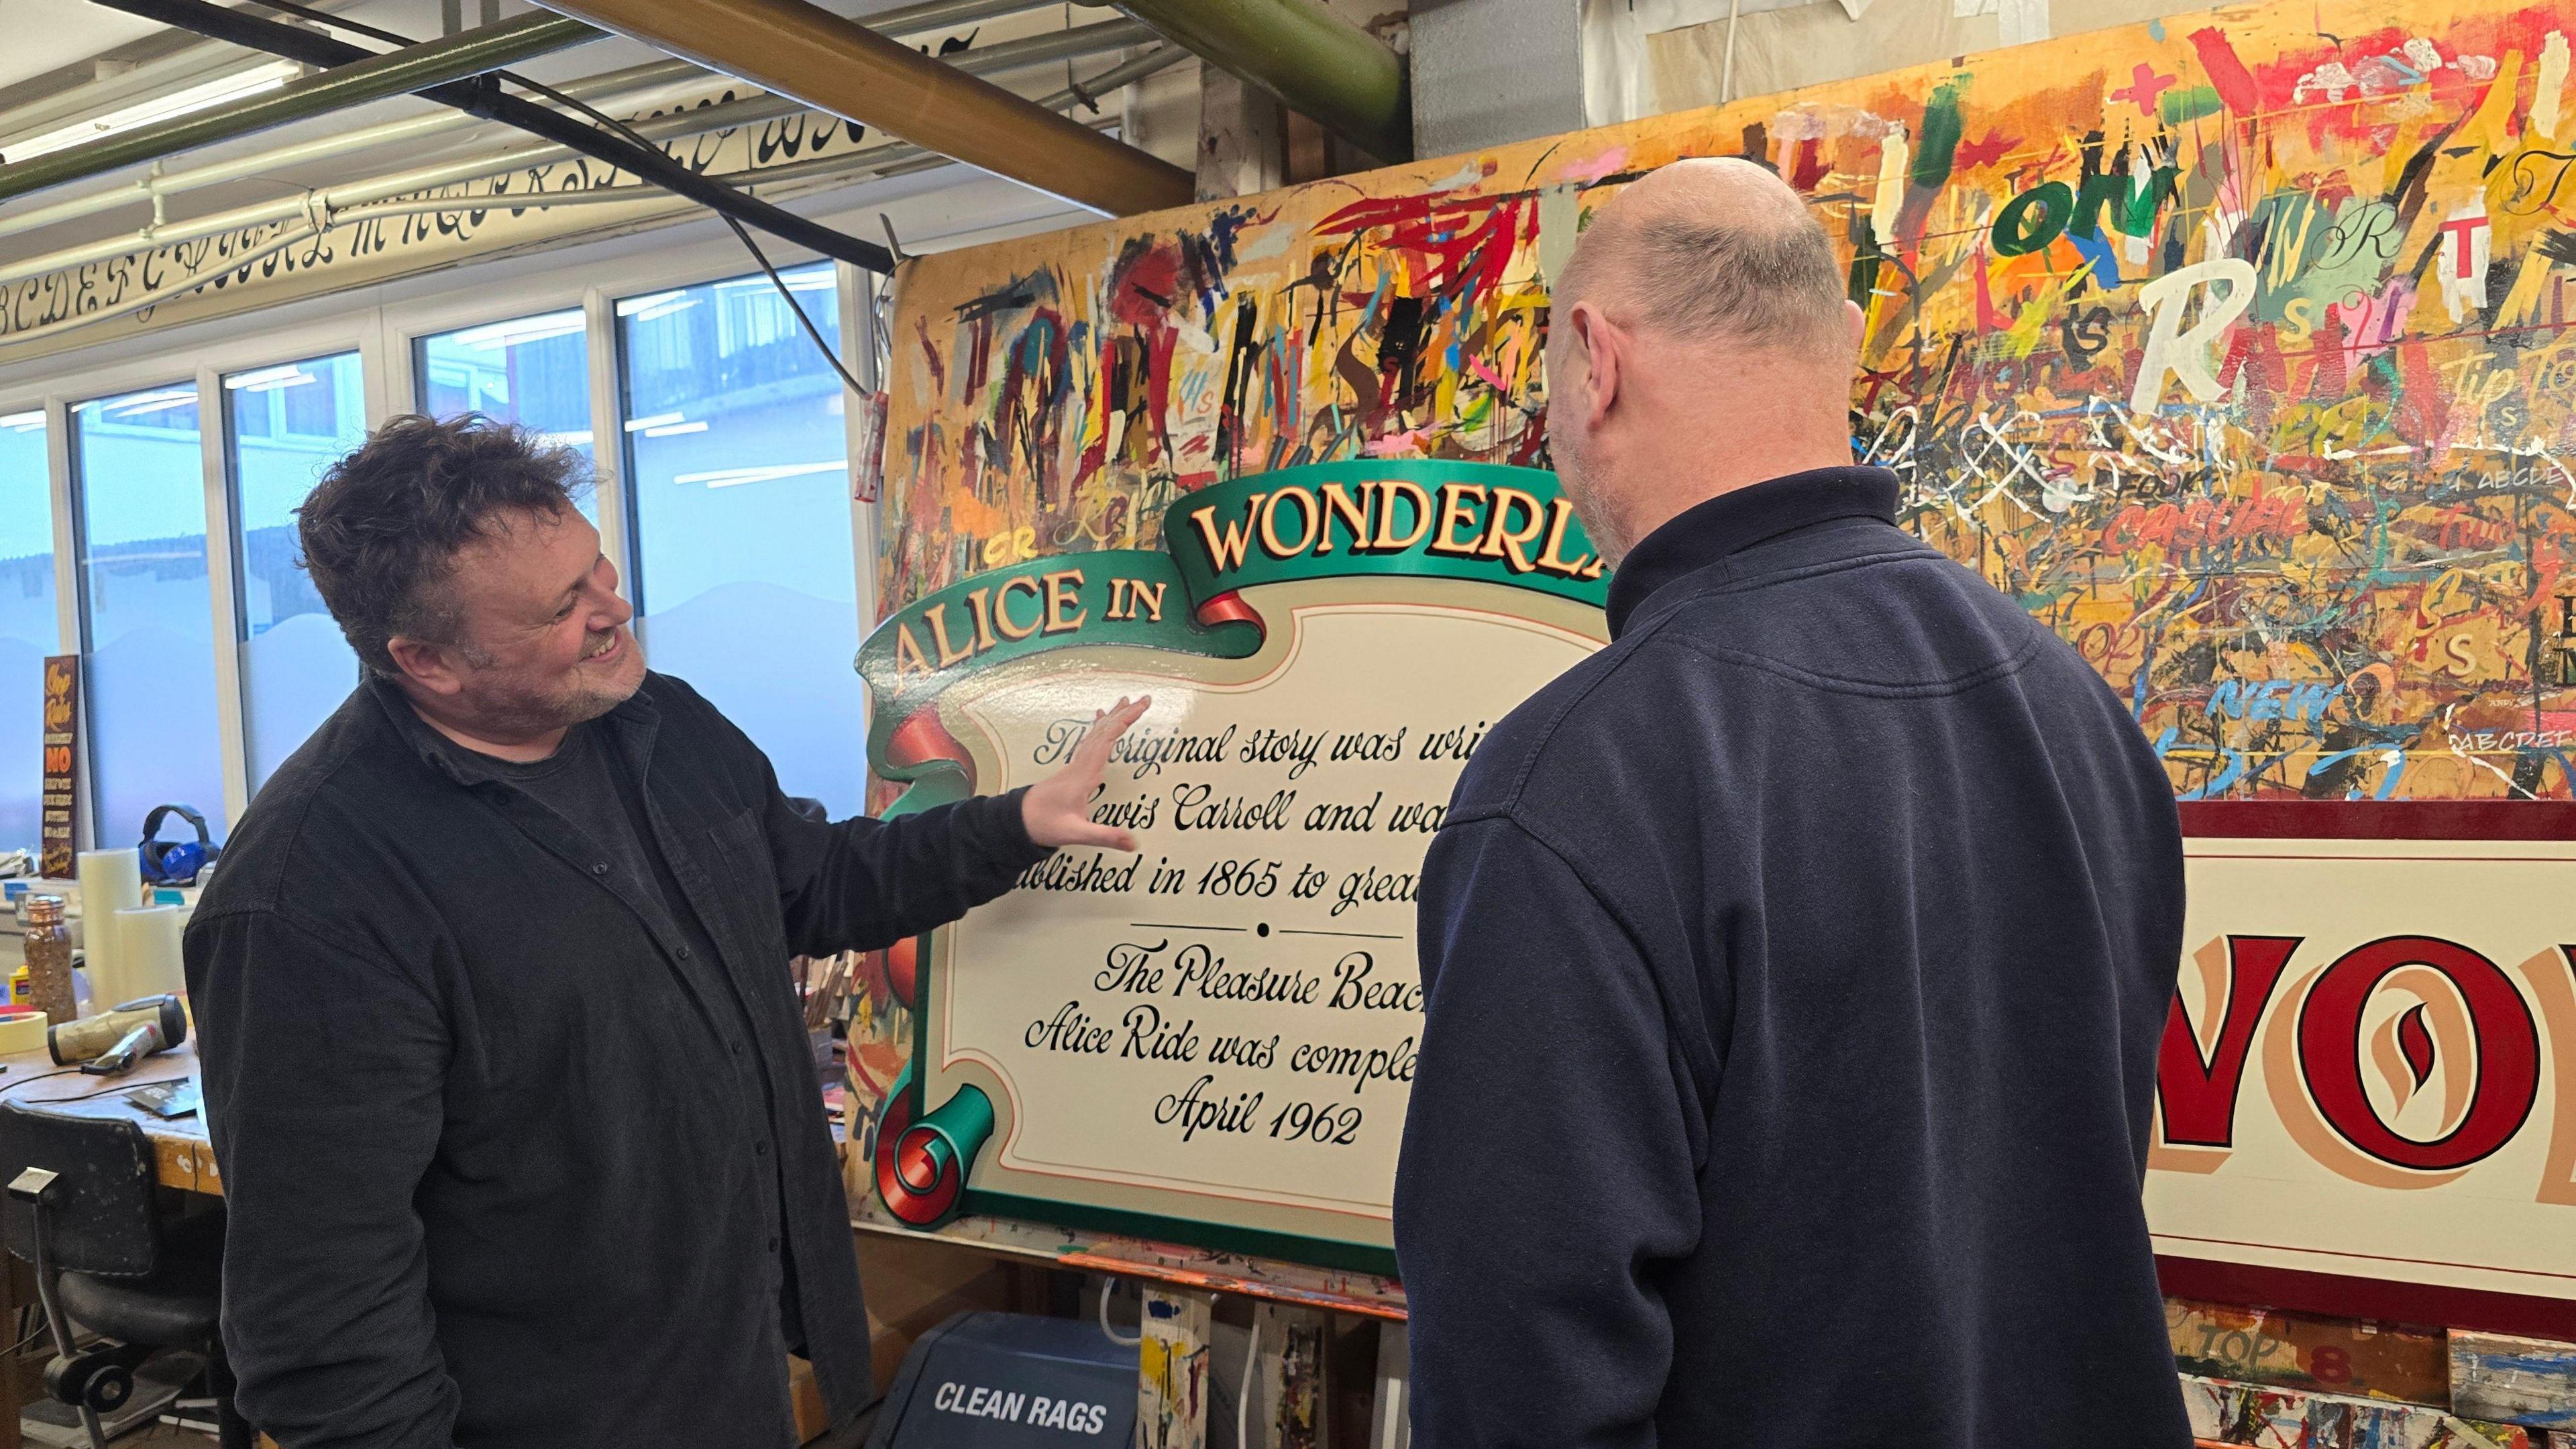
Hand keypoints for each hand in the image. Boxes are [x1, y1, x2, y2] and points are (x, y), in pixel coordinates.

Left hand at [1021, 695, 1152, 849]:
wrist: (1017, 821)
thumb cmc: (1044, 824)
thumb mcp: (1076, 833)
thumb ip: (1105, 836)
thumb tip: (1133, 843)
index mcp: (1083, 775)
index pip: (1106, 741)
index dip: (1123, 722)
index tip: (1139, 708)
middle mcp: (1079, 765)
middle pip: (1103, 732)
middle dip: (1124, 714)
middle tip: (1143, 699)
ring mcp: (1075, 766)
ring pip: (1095, 735)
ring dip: (1112, 718)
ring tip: (1126, 702)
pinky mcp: (1072, 771)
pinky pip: (1088, 743)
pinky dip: (1098, 729)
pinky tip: (1100, 721)